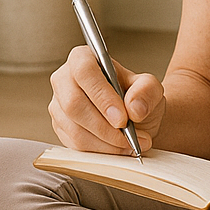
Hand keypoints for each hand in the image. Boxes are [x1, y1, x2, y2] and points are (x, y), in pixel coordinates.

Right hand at [48, 45, 165, 154]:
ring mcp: (58, 105)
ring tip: (131, 144)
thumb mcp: (150, 88)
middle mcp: (64, 80)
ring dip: (106, 143)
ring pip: (75, 129)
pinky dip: (100, 151)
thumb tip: (134, 108)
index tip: (122, 119)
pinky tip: (118, 149)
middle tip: (129, 137)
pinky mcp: (60, 128)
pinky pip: (75, 145)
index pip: (84, 72)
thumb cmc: (137, 96)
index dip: (102, 96)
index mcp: (82, 59)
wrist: (134, 117)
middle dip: (104, 127)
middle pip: (73, 104)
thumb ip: (146, 91)